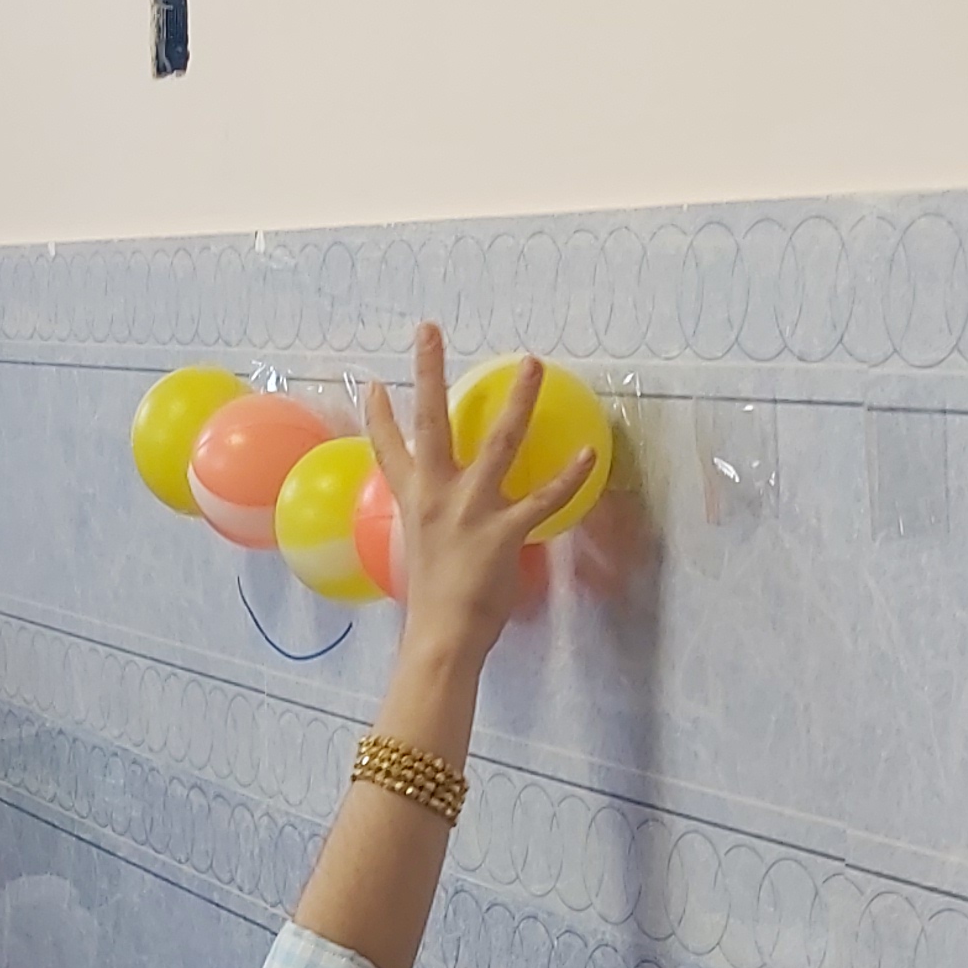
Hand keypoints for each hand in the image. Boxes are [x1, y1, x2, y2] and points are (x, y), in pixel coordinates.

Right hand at [363, 327, 594, 672]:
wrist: (441, 637)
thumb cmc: (435, 606)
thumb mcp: (424, 555)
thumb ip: (437, 528)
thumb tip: (451, 526)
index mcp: (413, 502)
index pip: (389, 449)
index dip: (380, 415)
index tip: (377, 383)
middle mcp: (437, 494)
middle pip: (431, 421)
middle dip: (429, 371)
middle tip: (429, 330)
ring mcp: (471, 508)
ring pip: (498, 441)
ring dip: (518, 400)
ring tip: (532, 364)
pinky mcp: (504, 530)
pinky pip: (544, 498)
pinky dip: (570, 477)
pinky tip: (590, 453)